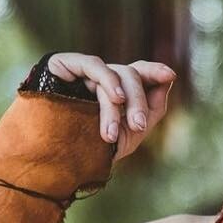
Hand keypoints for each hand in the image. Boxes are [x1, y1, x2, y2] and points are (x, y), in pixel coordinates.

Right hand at [45, 53, 176, 163]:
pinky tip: (116, 99)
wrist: (52, 159)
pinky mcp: (64, 64)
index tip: (169, 75)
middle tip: (138, 126)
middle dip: (139, 101)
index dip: (154, 71)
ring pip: (115, 73)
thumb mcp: (130, 135)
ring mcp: (84, 69)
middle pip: (131, 74)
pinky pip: (94, 64)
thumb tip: (168, 79)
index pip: (139, 72)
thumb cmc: (92, 149)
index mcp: (116, 89)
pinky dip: (108, 81)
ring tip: (114, 133)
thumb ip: (152, 108)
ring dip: (120, 104)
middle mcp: (101, 76)